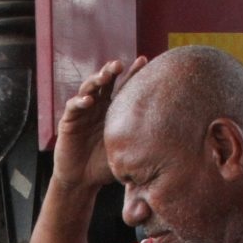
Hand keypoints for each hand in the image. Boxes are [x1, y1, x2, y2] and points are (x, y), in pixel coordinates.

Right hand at [53, 57, 146, 189]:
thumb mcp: (127, 150)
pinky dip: (80, 102)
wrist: (82, 181)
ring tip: (105, 76)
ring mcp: (83, 112)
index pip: (124, 87)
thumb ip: (141, 140)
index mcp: (114, 109)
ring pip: (88, 89)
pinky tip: (89, 101)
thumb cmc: (106, 166)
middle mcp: (98, 106)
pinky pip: (73, 107)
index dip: (132, 73)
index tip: (144, 60)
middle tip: (119, 65)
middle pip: (105, 81)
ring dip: (96, 80)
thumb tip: (174, 138)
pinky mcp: (68, 121)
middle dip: (111, 70)